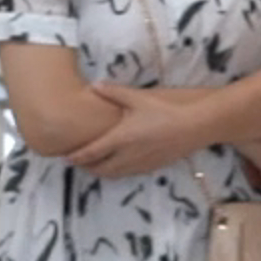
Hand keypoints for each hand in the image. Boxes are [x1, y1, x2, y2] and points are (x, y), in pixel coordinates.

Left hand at [71, 85, 211, 178]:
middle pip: (100, 169)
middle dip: (87, 168)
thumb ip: (114, 93)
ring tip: (94, 165)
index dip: (77, 157)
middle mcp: (127, 156)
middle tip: (78, 162)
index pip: (92, 152)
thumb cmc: (164, 111)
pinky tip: (118, 165)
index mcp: (120, 139)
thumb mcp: (138, 98)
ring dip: (101, 172)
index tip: (66, 157)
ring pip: (114, 175)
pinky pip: (128, 174)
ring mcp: (140, 164)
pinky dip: (117, 172)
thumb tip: (94, 86)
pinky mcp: (151, 168)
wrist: (193, 127)